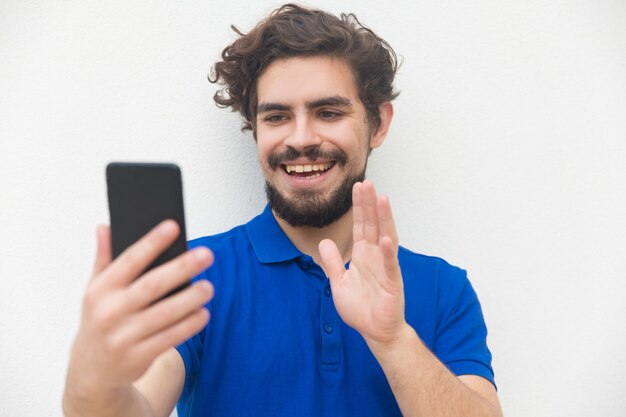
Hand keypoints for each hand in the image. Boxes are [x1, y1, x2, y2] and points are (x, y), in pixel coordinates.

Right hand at [67, 220, 213, 393]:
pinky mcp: (139, 356)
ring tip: (208, 286)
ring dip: (191, 298)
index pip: (129, 261)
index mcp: (101, 290)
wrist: (92, 370)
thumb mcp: (95, 289)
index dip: (152, 242)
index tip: (173, 226)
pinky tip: (203, 313)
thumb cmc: (100, 318)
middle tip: (207, 254)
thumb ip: (103, 258)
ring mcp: (124, 336)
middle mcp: (110, 312)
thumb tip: (105, 227)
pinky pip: (170, 337)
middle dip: (182, 268)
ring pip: (165, 313)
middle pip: (152, 285)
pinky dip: (189, 325)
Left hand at [319, 180, 405, 348]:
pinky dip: (388, 252)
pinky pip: (390, 265)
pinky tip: (385, 239)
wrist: (376, 332)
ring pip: (385, 237)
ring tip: (382, 199)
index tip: (358, 187)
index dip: (360, 206)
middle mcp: (376, 256)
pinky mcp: (392, 282)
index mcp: (363, 255)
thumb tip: (324, 242)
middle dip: (370, 204)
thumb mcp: (338, 282)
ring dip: (384, 218)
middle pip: (373, 225)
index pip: (361, 225)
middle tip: (367, 183)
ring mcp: (386, 267)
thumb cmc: (361, 308)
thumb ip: (333, 262)